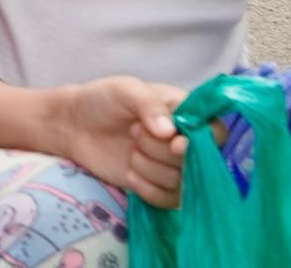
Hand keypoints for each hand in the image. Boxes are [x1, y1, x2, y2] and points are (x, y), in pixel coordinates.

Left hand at [45, 76, 186, 209]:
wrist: (74, 126)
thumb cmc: (101, 100)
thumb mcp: (125, 90)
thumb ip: (149, 104)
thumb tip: (170, 132)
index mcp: (185, 112)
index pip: (216, 131)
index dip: (200, 142)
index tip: (175, 144)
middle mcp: (185, 141)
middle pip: (197, 160)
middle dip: (160, 151)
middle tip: (134, 133)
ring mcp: (173, 166)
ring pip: (182, 182)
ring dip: (151, 169)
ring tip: (130, 151)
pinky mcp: (160, 187)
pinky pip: (169, 201)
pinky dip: (149, 190)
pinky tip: (129, 173)